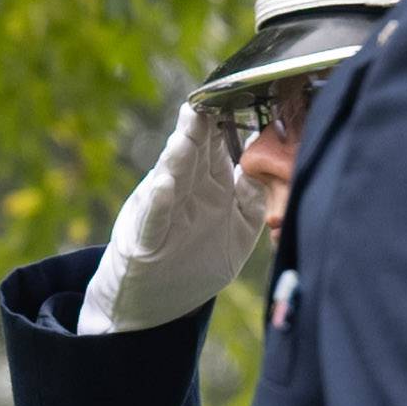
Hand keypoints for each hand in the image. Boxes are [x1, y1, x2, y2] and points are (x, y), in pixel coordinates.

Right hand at [75, 97, 259, 334]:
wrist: (142, 305)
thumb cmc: (188, 260)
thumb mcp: (232, 232)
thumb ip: (249, 202)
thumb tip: (264, 171)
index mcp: (204, 188)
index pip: (214, 149)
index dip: (221, 126)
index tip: (231, 100)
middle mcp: (182, 196)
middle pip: (193, 157)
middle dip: (198, 131)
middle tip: (203, 104)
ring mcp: (163, 218)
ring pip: (172, 181)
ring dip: (179, 157)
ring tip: (185, 137)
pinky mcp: (145, 244)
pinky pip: (153, 221)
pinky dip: (157, 204)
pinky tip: (162, 187)